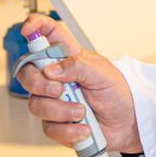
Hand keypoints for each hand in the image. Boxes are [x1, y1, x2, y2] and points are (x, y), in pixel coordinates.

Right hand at [17, 14, 142, 153]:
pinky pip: (49, 127)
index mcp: (68, 58)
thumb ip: (77, 66)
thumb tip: (50, 70)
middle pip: (28, 73)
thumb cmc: (118, 93)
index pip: (47, 34)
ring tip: (82, 112)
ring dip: (60, 111)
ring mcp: (54, 101)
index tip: (27, 31)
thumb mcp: (102, 73)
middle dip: (38, 83)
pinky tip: (83, 128)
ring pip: (36, 104)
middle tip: (59, 90)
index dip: (34, 26)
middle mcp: (57, 78)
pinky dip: (68, 130)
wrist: (128, 124)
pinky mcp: (57, 123)